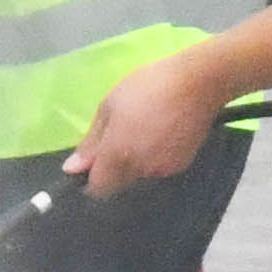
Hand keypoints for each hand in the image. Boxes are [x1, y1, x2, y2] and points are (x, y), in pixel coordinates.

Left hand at [66, 49, 226, 198]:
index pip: (97, 189)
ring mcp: (162, 169)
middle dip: (113, 168)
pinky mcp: (181, 165)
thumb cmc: (148, 86)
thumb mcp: (110, 105)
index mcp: (117, 155)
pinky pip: (158, 167)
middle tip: (120, 135)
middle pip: (118, 183)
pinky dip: (155, 156)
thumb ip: (91, 142)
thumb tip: (72, 169)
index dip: (90, 179)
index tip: (92, 162)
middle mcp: (139, 169)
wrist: (199, 82)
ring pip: (138, 175)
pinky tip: (163, 133)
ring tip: (145, 129)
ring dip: (135, 161)